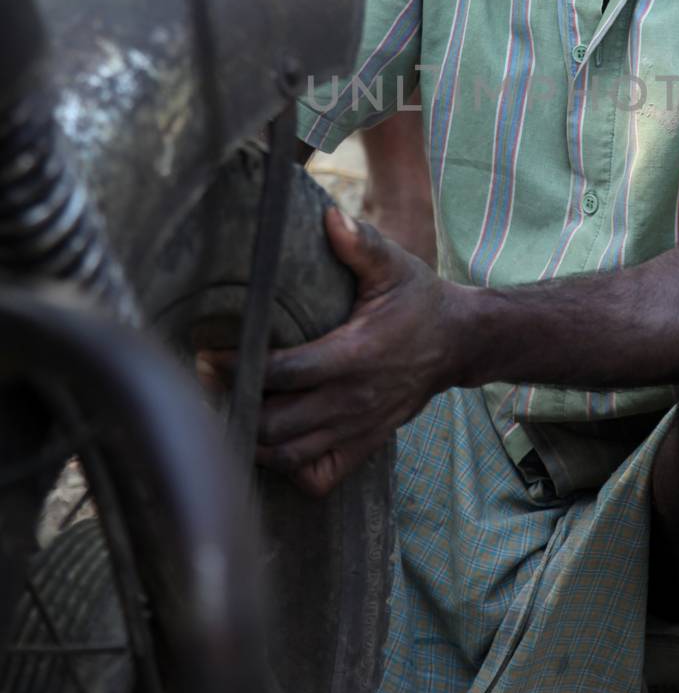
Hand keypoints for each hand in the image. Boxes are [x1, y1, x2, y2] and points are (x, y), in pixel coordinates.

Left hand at [197, 207, 463, 496]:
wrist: (458, 341)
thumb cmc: (418, 300)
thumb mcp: (395, 266)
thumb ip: (361, 243)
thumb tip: (329, 216)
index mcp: (355, 356)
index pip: (284, 372)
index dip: (241, 365)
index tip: (209, 352)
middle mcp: (353, 400)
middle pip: (276, 422)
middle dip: (235, 404)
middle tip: (206, 383)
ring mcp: (358, 429)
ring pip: (289, 454)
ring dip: (252, 440)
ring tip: (225, 411)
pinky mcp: (364, 444)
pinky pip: (319, 476)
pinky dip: (288, 469)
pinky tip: (269, 444)